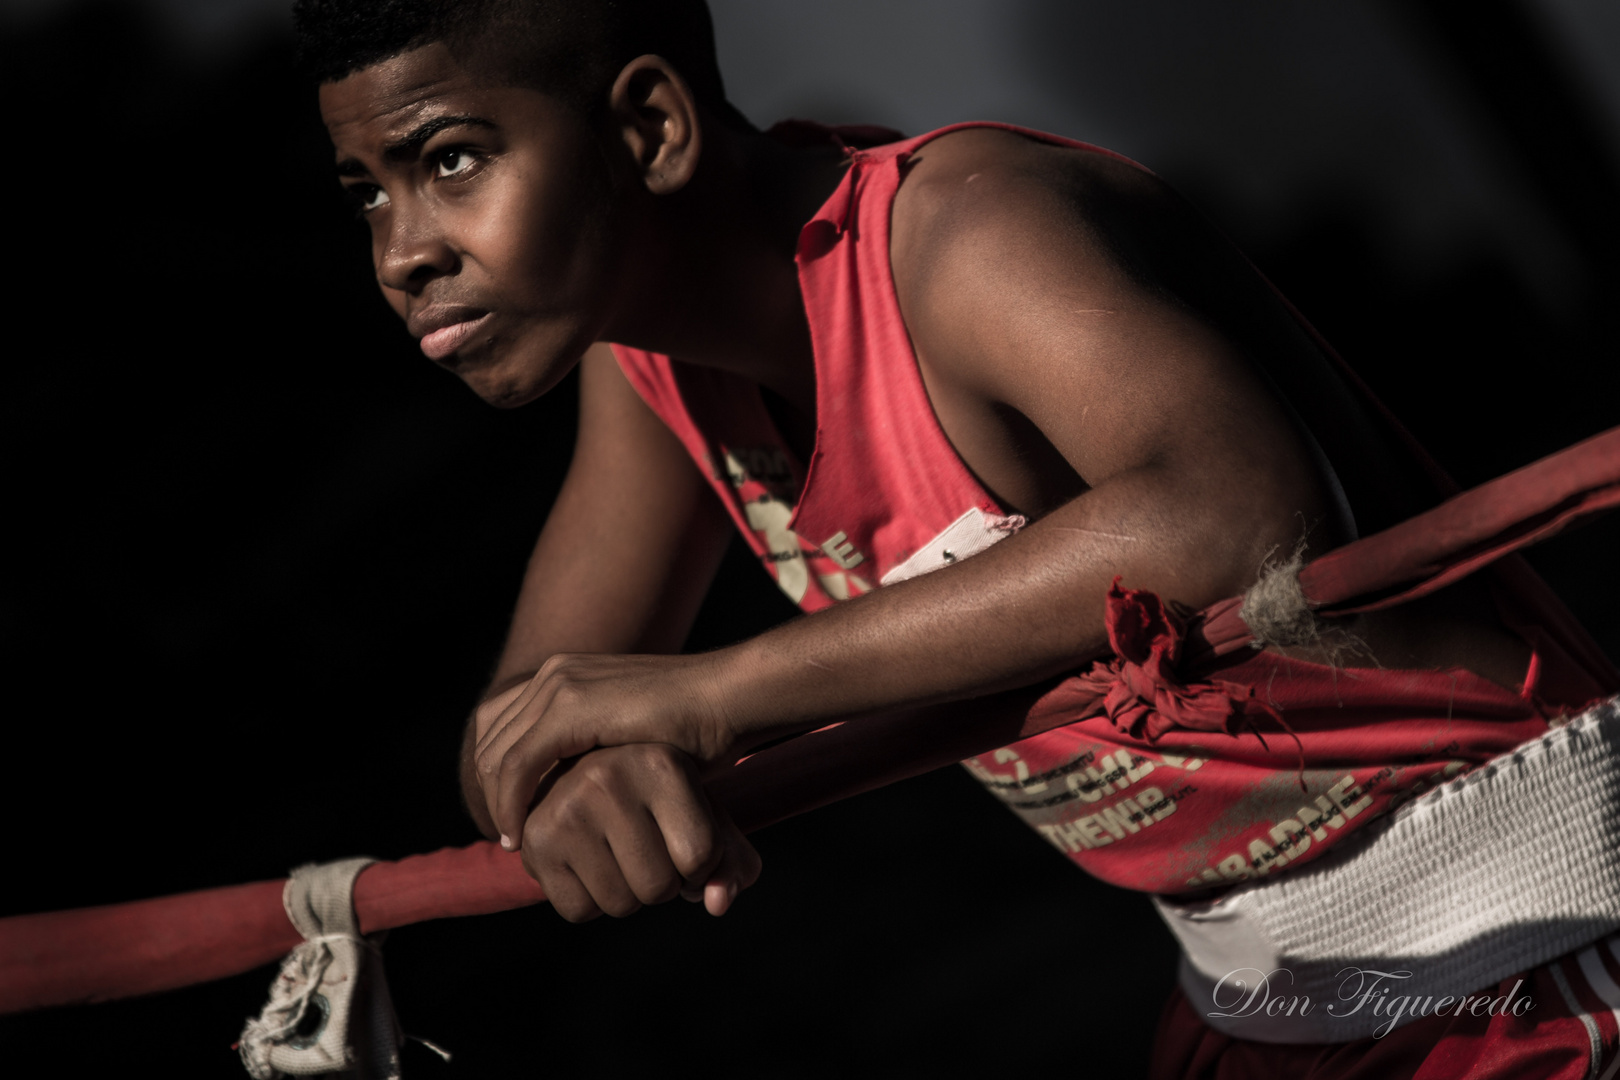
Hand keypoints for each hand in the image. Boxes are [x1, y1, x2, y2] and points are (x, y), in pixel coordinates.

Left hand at [474, 653, 736, 850]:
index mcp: (565, 674)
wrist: (729, 697)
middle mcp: (555, 673)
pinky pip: (516, 765)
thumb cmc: (696, 728)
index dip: (494, 774)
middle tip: (510, 836)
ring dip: (497, 803)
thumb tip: (578, 794)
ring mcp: (561, 686)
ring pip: (494, 755)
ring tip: (516, 842)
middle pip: (488, 739)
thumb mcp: (629, 741)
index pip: (498, 724)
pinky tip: (521, 835)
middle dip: (490, 792)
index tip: (514, 816)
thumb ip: (595, 756)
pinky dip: (509, 805)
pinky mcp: (572, 709)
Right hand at [520, 743, 761, 920]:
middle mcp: (606, 776)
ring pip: (621, 904)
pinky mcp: (535, 841)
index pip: (701, 856)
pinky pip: (579, 912)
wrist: (576, 778)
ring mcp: (564, 808)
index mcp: (659, 761)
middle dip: (661, 884)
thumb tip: (717, 905)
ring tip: (615, 852)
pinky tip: (586, 863)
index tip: (683, 842)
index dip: (700, 867)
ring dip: (626, 895)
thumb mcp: (699, 811)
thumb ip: (729, 859)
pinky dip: (589, 902)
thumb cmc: (653, 798)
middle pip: (659, 887)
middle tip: (645, 848)